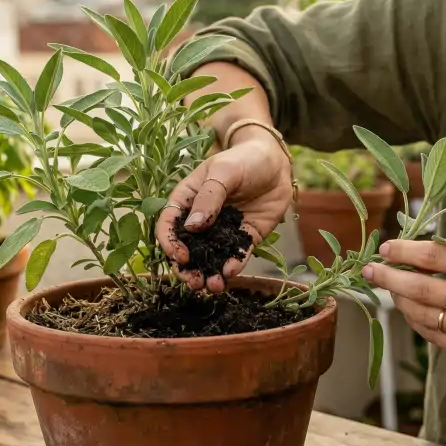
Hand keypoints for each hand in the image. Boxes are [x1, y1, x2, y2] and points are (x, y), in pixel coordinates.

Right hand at [157, 131, 292, 292]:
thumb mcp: (223, 172)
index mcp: (187, 200)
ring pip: (210, 257)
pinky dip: (232, 266)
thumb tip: (192, 227)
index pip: (169, 224)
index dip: (170, 243)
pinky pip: (236, 255)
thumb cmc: (244, 159)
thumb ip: (209, 198)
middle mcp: (201, 219)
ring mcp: (222, 230)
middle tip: (194, 282)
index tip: (182, 256)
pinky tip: (231, 273)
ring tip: (214, 286)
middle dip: (187, 269)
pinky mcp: (245, 237)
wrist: (276, 163)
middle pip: (186, 248)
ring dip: (208, 274)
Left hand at [361, 239, 445, 369]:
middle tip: (370, 270)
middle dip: (390, 278)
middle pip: (423, 288)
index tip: (387, 248)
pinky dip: (415, 320)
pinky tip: (409, 309)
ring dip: (399, 300)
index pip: (439, 256)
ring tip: (390, 288)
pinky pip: (432, 334)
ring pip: (422, 314)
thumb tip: (414, 252)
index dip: (407, 251)